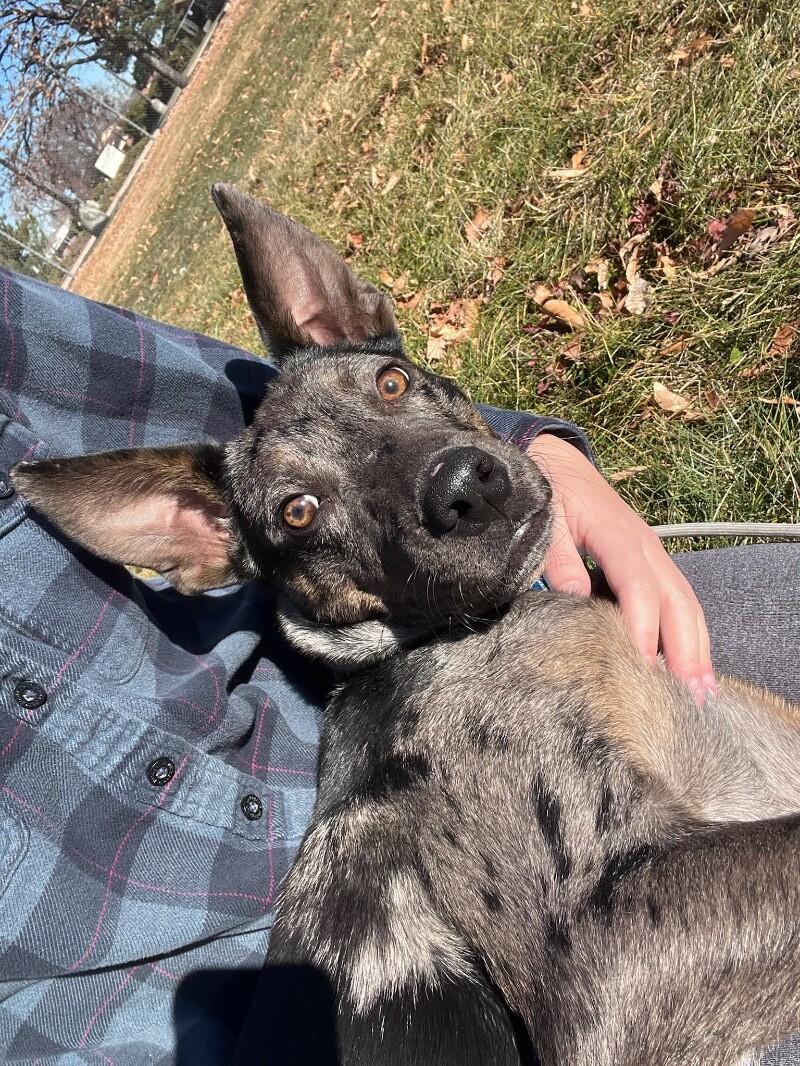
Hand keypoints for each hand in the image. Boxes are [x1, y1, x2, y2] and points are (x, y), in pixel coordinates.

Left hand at [528, 432, 716, 702]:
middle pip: (676, 600)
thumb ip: (557, 558)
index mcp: (618, 536)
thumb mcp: (544, 521)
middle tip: (689, 694)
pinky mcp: (650, 563)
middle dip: (685, 648)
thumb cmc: (549, 494)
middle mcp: (645, 547)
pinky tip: (690, 665)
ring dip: (695, 647)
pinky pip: (678, 600)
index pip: (637, 586)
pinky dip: (688, 633)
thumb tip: (574, 599)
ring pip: (685, 603)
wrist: (557, 464)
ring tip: (701, 691)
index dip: (641, 625)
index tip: (641, 664)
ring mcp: (653, 555)